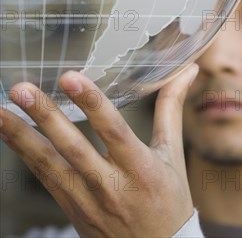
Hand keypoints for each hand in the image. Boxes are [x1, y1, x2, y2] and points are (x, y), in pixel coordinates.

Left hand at [0, 64, 198, 237]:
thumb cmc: (168, 201)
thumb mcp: (173, 155)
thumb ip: (171, 108)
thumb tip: (185, 71)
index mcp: (140, 169)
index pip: (114, 131)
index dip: (92, 104)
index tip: (70, 78)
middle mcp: (110, 185)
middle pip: (73, 148)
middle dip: (45, 117)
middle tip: (22, 90)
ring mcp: (86, 200)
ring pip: (49, 165)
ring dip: (21, 137)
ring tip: (0, 112)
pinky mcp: (70, 207)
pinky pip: (43, 178)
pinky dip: (23, 154)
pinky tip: (7, 133)